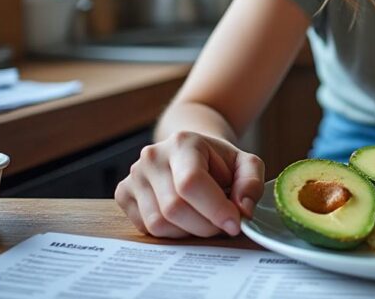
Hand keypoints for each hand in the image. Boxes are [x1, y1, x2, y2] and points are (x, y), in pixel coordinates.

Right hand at [115, 131, 263, 237]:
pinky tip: (184, 218)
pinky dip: (170, 232)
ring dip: (188, 231)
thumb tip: (243, 211)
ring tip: (204, 218)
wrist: (188, 151)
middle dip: (205, 225)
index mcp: (182, 142)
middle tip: (222, 224)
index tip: (235, 224)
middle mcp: (152, 156)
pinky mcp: (123, 193)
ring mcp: (134, 175)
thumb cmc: (217, 160)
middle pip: (174, 208)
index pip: (191, 183)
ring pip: (159, 223)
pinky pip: (146, 228)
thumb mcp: (244, 163)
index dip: (215, 209)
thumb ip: (251, 183)